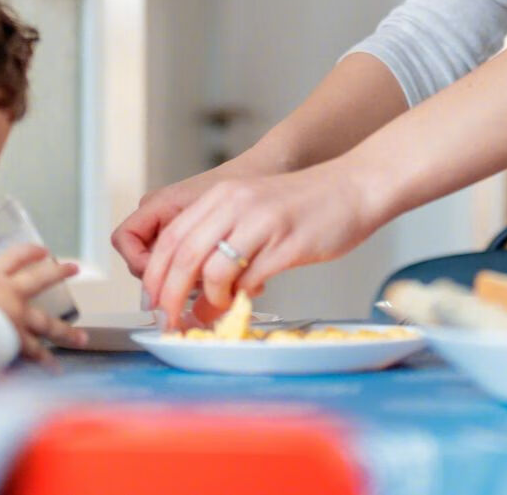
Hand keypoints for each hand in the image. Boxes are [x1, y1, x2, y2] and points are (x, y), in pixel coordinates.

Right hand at [0, 243, 86, 363]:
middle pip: (41, 279)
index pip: (12, 258)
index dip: (28, 253)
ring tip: (81, 337)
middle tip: (74, 268)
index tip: (41, 251)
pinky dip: (46, 363)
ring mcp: (18, 318)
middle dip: (59, 273)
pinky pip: (36, 354)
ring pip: (48, 323)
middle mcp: (10, 295)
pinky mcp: (18, 341)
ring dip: (66, 332)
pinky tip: (55, 369)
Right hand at [112, 161, 263, 277]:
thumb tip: (189, 287)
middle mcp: (157, 216)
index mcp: (158, 204)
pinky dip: (195, 278)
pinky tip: (218, 280)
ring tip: (213, 286)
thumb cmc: (240, 186)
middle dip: (165, 281)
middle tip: (194, 291)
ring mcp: (170, 228)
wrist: (260, 173)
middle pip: (141, 260)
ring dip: (182, 283)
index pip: (124, 239)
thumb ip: (196, 251)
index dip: (139, 263)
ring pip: (161, 268)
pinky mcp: (186, 238)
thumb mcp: (218, 219)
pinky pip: (178, 266)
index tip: (167, 276)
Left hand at [139, 159, 385, 323]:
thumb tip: (194, 290)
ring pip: (212, 269)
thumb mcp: (253, 209)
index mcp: (223, 196)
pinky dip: (240, 298)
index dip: (155, 276)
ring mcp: (262, 222)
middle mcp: (237, 204)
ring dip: (207, 300)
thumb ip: (221, 240)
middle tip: (168, 320)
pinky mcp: (287, 244)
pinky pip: (249, 279)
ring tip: (215, 310)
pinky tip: (246, 299)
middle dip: (169, 296)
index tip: (153, 303)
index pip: (171, 238)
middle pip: (183, 256)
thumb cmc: (306, 204)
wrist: (354, 187)